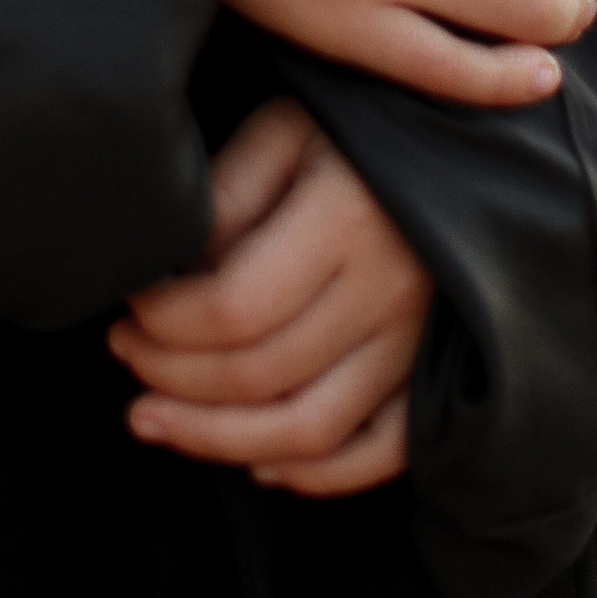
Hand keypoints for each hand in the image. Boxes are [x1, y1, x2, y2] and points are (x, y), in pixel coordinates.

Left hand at [109, 100, 428, 495]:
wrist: (473, 130)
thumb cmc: (365, 122)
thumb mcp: (289, 125)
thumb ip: (228, 194)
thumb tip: (172, 274)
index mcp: (348, 220)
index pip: (232, 308)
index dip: (163, 321)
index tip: (127, 304)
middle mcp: (390, 292)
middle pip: (260, 376)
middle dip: (172, 378)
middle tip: (123, 353)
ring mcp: (420, 344)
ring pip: (310, 430)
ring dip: (218, 441)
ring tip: (153, 422)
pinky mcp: (440, 373)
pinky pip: (380, 452)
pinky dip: (315, 475)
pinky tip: (256, 463)